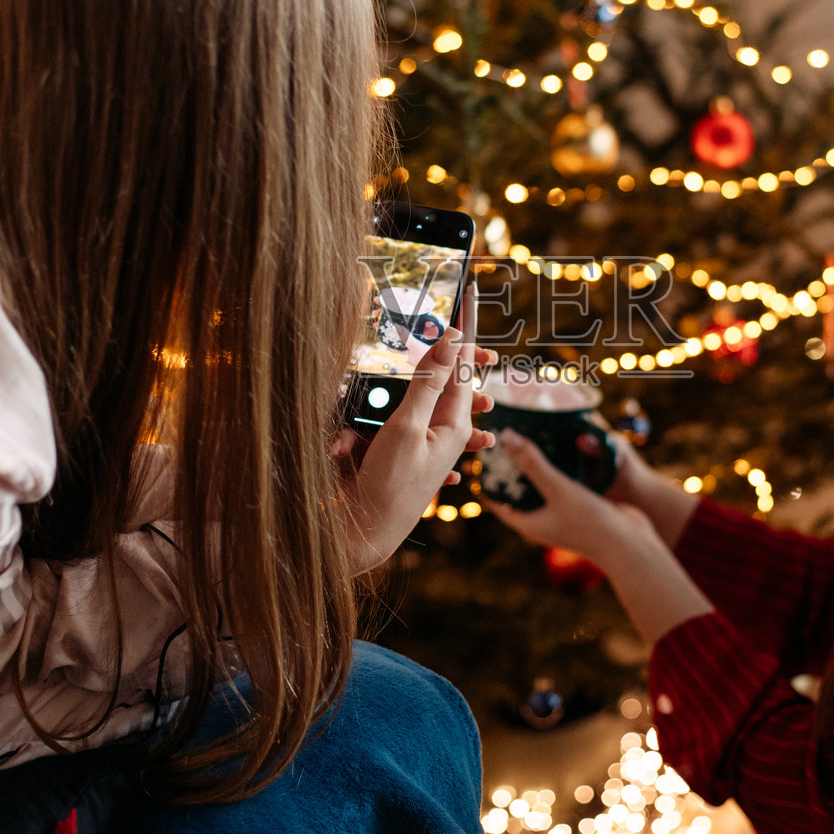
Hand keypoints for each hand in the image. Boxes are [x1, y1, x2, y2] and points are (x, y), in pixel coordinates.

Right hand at [338, 285, 496, 571]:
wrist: (365, 536)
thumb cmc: (388, 486)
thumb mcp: (408, 428)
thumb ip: (429, 383)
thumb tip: (450, 341)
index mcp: (452, 424)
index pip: (462, 367)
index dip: (463, 332)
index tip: (468, 297)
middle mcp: (442, 434)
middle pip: (448, 382)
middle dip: (446, 355)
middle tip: (445, 320)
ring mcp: (422, 446)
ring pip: (423, 401)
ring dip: (420, 382)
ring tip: (423, 362)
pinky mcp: (401, 456)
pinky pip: (398, 425)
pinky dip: (391, 415)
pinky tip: (392, 414)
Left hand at [488, 428, 712, 644]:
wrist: (631, 544)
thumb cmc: (590, 522)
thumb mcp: (558, 488)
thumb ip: (533, 463)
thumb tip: (506, 437)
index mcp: (528, 524)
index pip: (496, 502)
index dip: (485, 481)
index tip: (477, 458)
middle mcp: (542, 521)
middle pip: (516, 493)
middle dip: (508, 471)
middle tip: (500, 442)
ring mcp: (561, 515)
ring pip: (540, 488)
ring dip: (533, 467)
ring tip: (526, 439)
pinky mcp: (579, 507)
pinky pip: (561, 485)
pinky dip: (556, 468)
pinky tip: (559, 448)